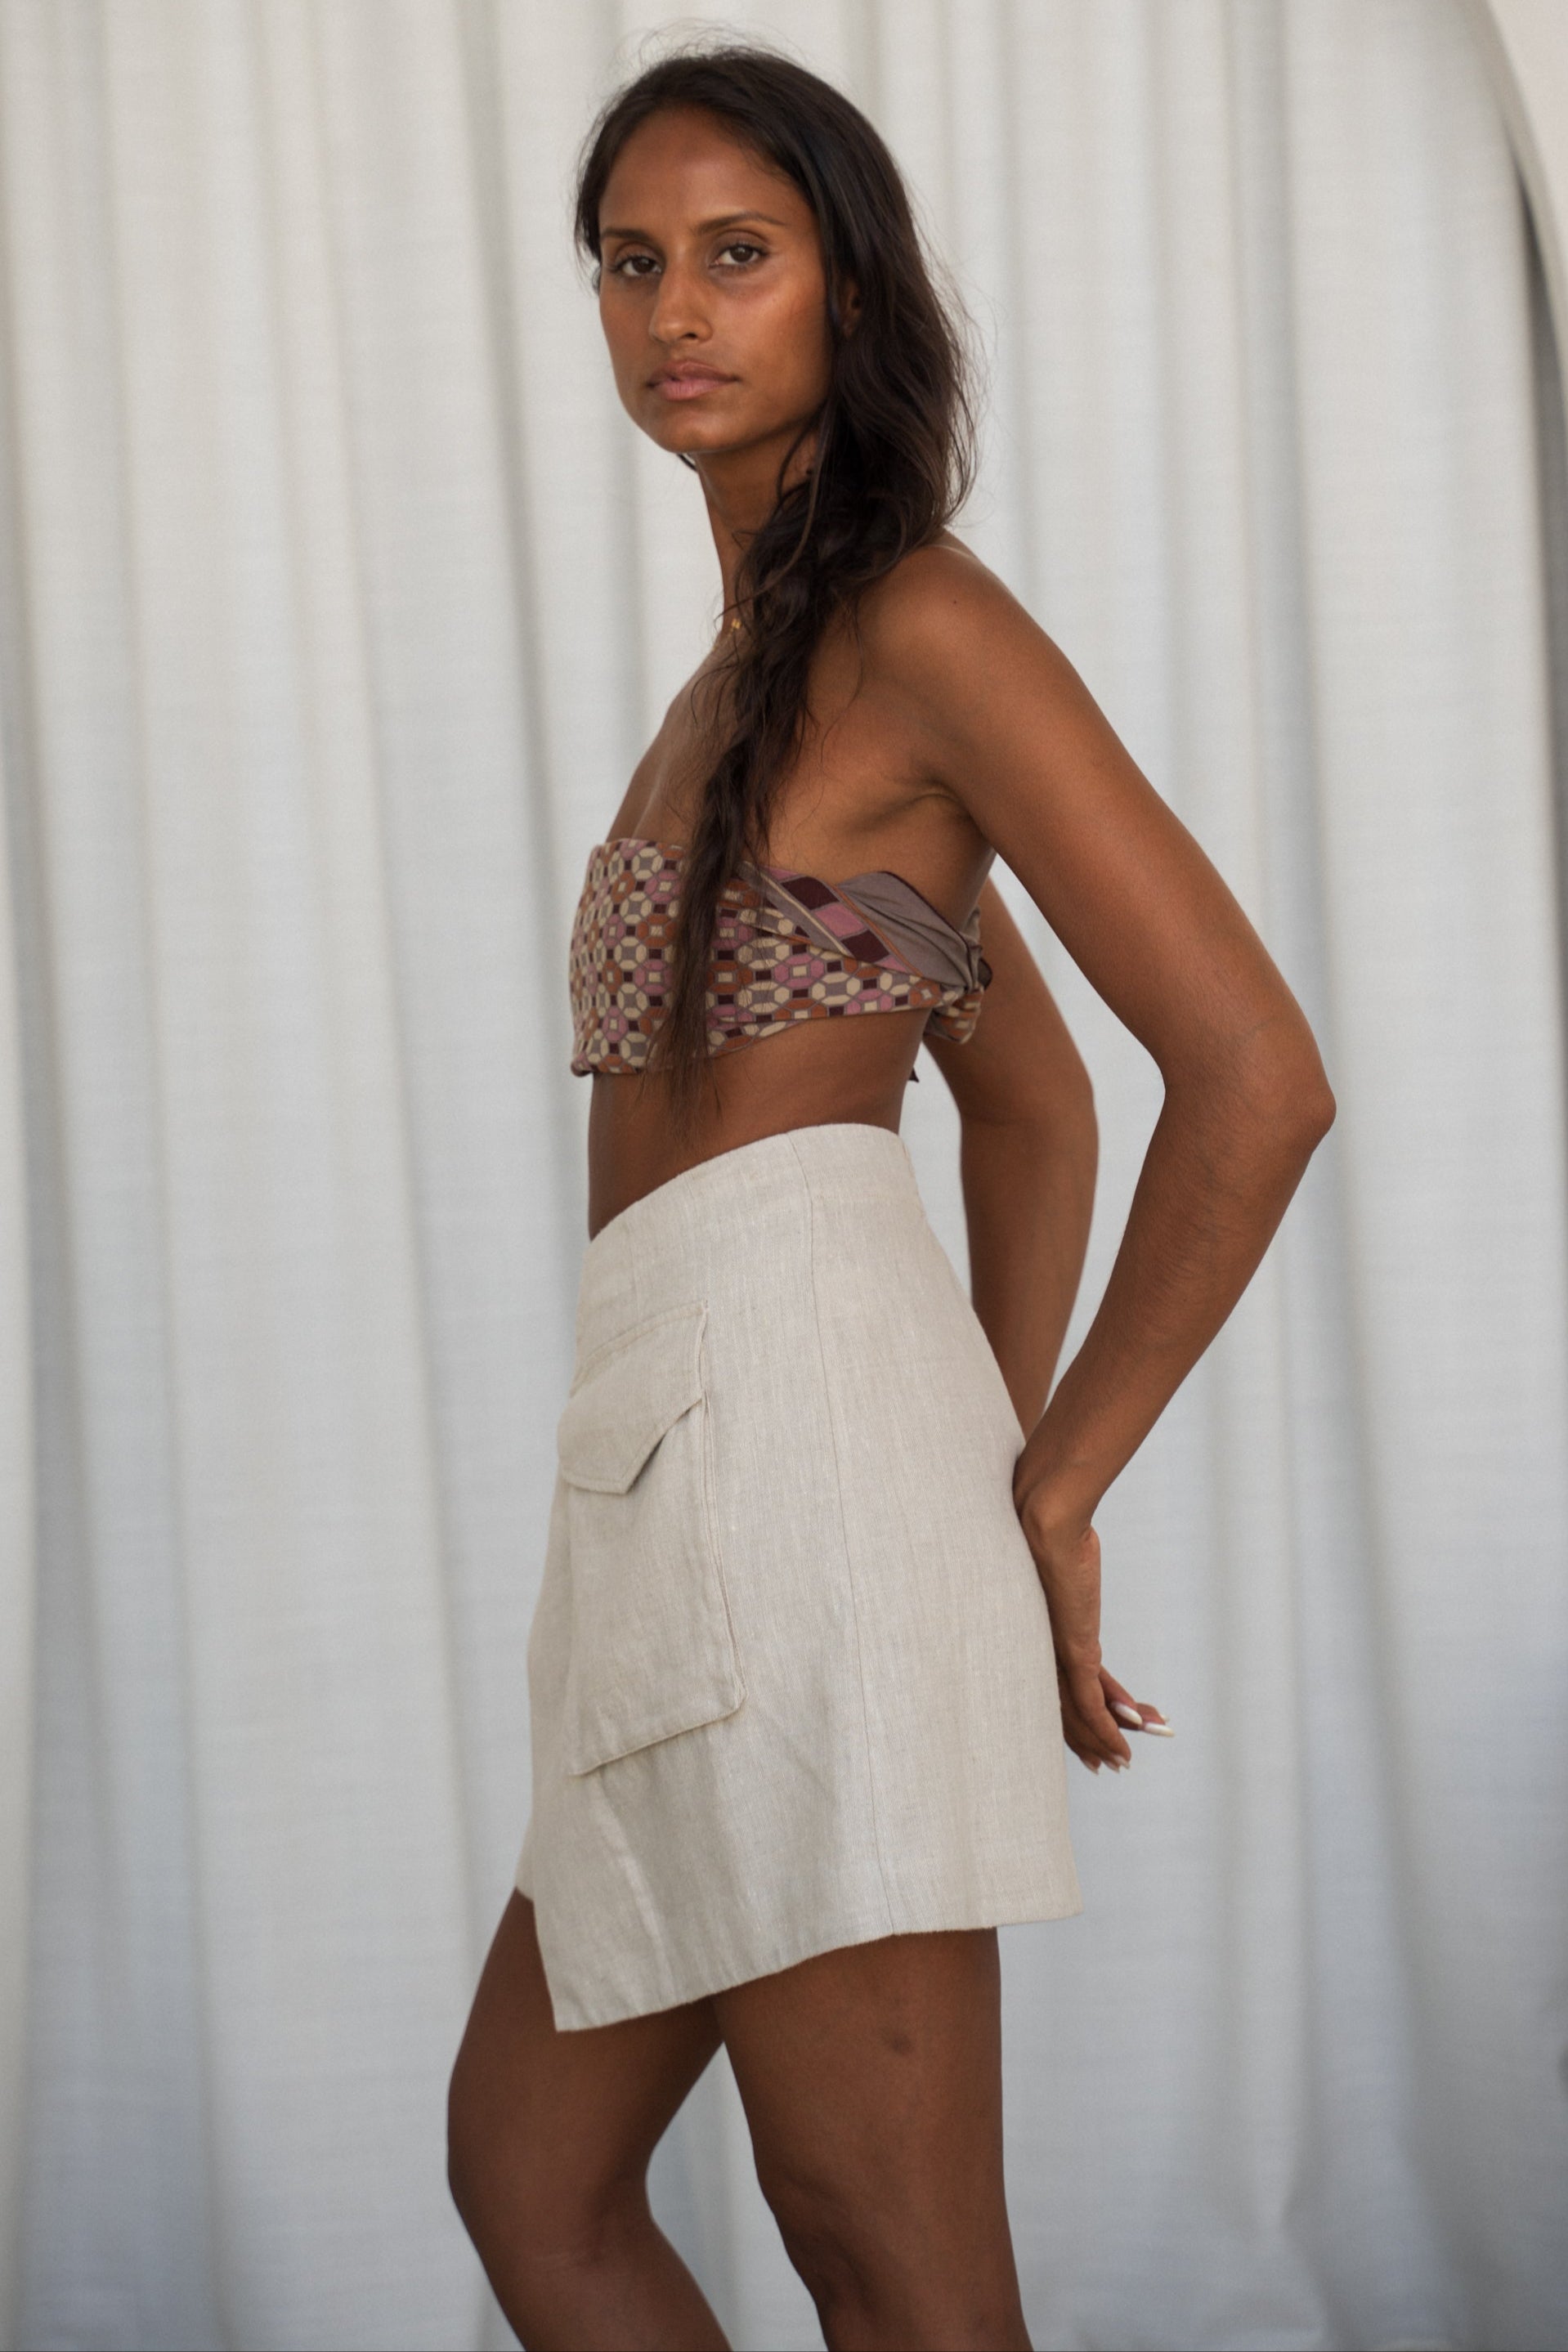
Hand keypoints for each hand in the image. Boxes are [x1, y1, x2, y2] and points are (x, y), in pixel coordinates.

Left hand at [1013, 1494, 1169, 1773]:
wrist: (1045, 1514)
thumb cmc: (1047, 1523)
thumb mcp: (1064, 1554)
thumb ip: (1068, 1565)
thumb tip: (1073, 1545)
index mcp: (1043, 1631)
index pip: (1065, 1682)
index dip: (1085, 1710)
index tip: (1111, 1722)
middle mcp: (1043, 1647)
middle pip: (1068, 1706)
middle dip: (1095, 1735)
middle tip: (1118, 1759)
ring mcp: (1056, 1652)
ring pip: (1080, 1712)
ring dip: (1107, 1739)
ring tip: (1128, 1759)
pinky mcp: (1072, 1651)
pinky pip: (1090, 1704)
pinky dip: (1107, 1730)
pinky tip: (1124, 1746)